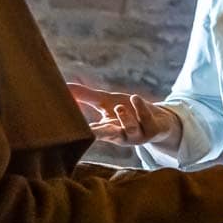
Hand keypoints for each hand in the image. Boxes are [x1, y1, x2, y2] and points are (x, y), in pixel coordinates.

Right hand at [67, 82, 181, 148]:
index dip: (82, 131)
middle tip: (90, 131)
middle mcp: (121, 135)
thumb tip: (63, 86)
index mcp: (107, 130)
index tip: (70, 131)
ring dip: (125, 119)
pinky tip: (135, 98)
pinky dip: (140, 109)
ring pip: (130, 129)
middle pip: (108, 136)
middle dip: (100, 134)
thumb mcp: (106, 102)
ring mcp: (138, 134)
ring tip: (119, 106)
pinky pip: (146, 120)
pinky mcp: (153, 130)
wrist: (159, 121)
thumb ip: (85, 96)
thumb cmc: (130, 111)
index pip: (91, 131)